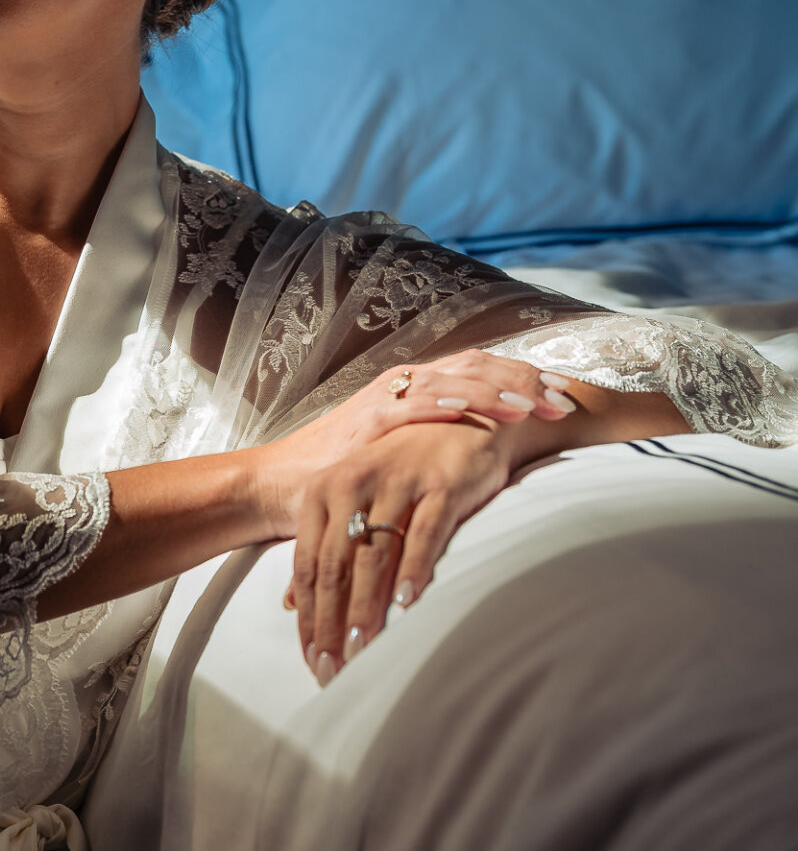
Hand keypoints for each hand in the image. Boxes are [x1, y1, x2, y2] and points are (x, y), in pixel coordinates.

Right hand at [260, 351, 575, 535]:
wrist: (284, 483)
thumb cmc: (350, 473)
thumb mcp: (408, 454)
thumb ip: (445, 446)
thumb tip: (496, 454)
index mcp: (421, 386)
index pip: (485, 368)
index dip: (527, 377)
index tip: (566, 392)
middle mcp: (408, 382)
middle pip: (479, 366)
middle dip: (526, 381)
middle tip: (566, 399)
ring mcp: (387, 397)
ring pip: (453, 381)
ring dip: (497, 391)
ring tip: (534, 405)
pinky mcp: (367, 422)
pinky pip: (412, 406)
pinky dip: (444, 405)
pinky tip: (474, 411)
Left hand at [284, 419, 521, 684]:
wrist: (465, 419)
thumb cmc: (404, 469)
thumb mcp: (354, 500)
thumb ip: (323, 548)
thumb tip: (290, 604)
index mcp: (324, 489)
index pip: (308, 564)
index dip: (308, 617)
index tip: (312, 660)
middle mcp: (353, 481)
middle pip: (335, 565)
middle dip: (332, 623)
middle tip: (334, 671)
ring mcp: (398, 481)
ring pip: (375, 555)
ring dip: (367, 608)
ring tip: (364, 652)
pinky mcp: (441, 483)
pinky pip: (425, 534)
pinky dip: (414, 571)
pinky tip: (408, 606)